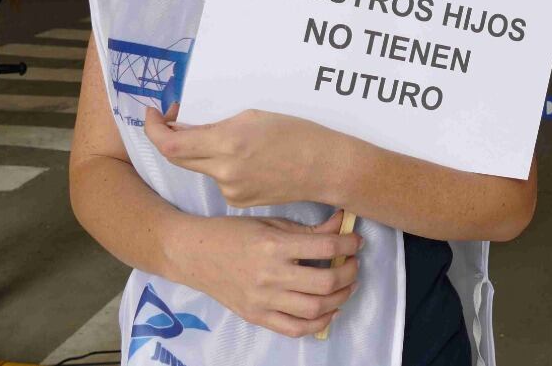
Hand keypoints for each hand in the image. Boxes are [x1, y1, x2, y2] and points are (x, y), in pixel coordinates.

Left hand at [145, 105, 349, 207]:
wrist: (325, 168)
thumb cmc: (297, 133)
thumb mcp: (253, 116)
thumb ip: (216, 125)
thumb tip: (187, 129)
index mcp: (227, 142)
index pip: (170, 143)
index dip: (152, 129)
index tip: (153, 114)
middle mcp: (223, 170)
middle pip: (177, 157)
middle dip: (172, 137)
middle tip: (178, 120)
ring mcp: (230, 190)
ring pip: (200, 168)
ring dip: (201, 152)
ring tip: (228, 139)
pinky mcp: (238, 201)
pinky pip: (219, 181)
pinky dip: (222, 167)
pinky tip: (247, 160)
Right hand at [168, 210, 360, 337]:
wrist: (195, 255)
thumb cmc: (233, 233)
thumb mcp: (271, 223)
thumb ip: (308, 229)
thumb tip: (341, 223)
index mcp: (274, 245)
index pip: (324, 248)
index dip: (348, 244)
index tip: (356, 240)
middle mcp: (270, 275)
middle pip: (325, 282)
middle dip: (350, 272)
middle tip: (354, 263)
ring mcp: (263, 300)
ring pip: (315, 309)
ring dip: (340, 297)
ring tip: (347, 285)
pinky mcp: (256, 317)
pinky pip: (295, 329)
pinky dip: (319, 323)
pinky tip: (329, 310)